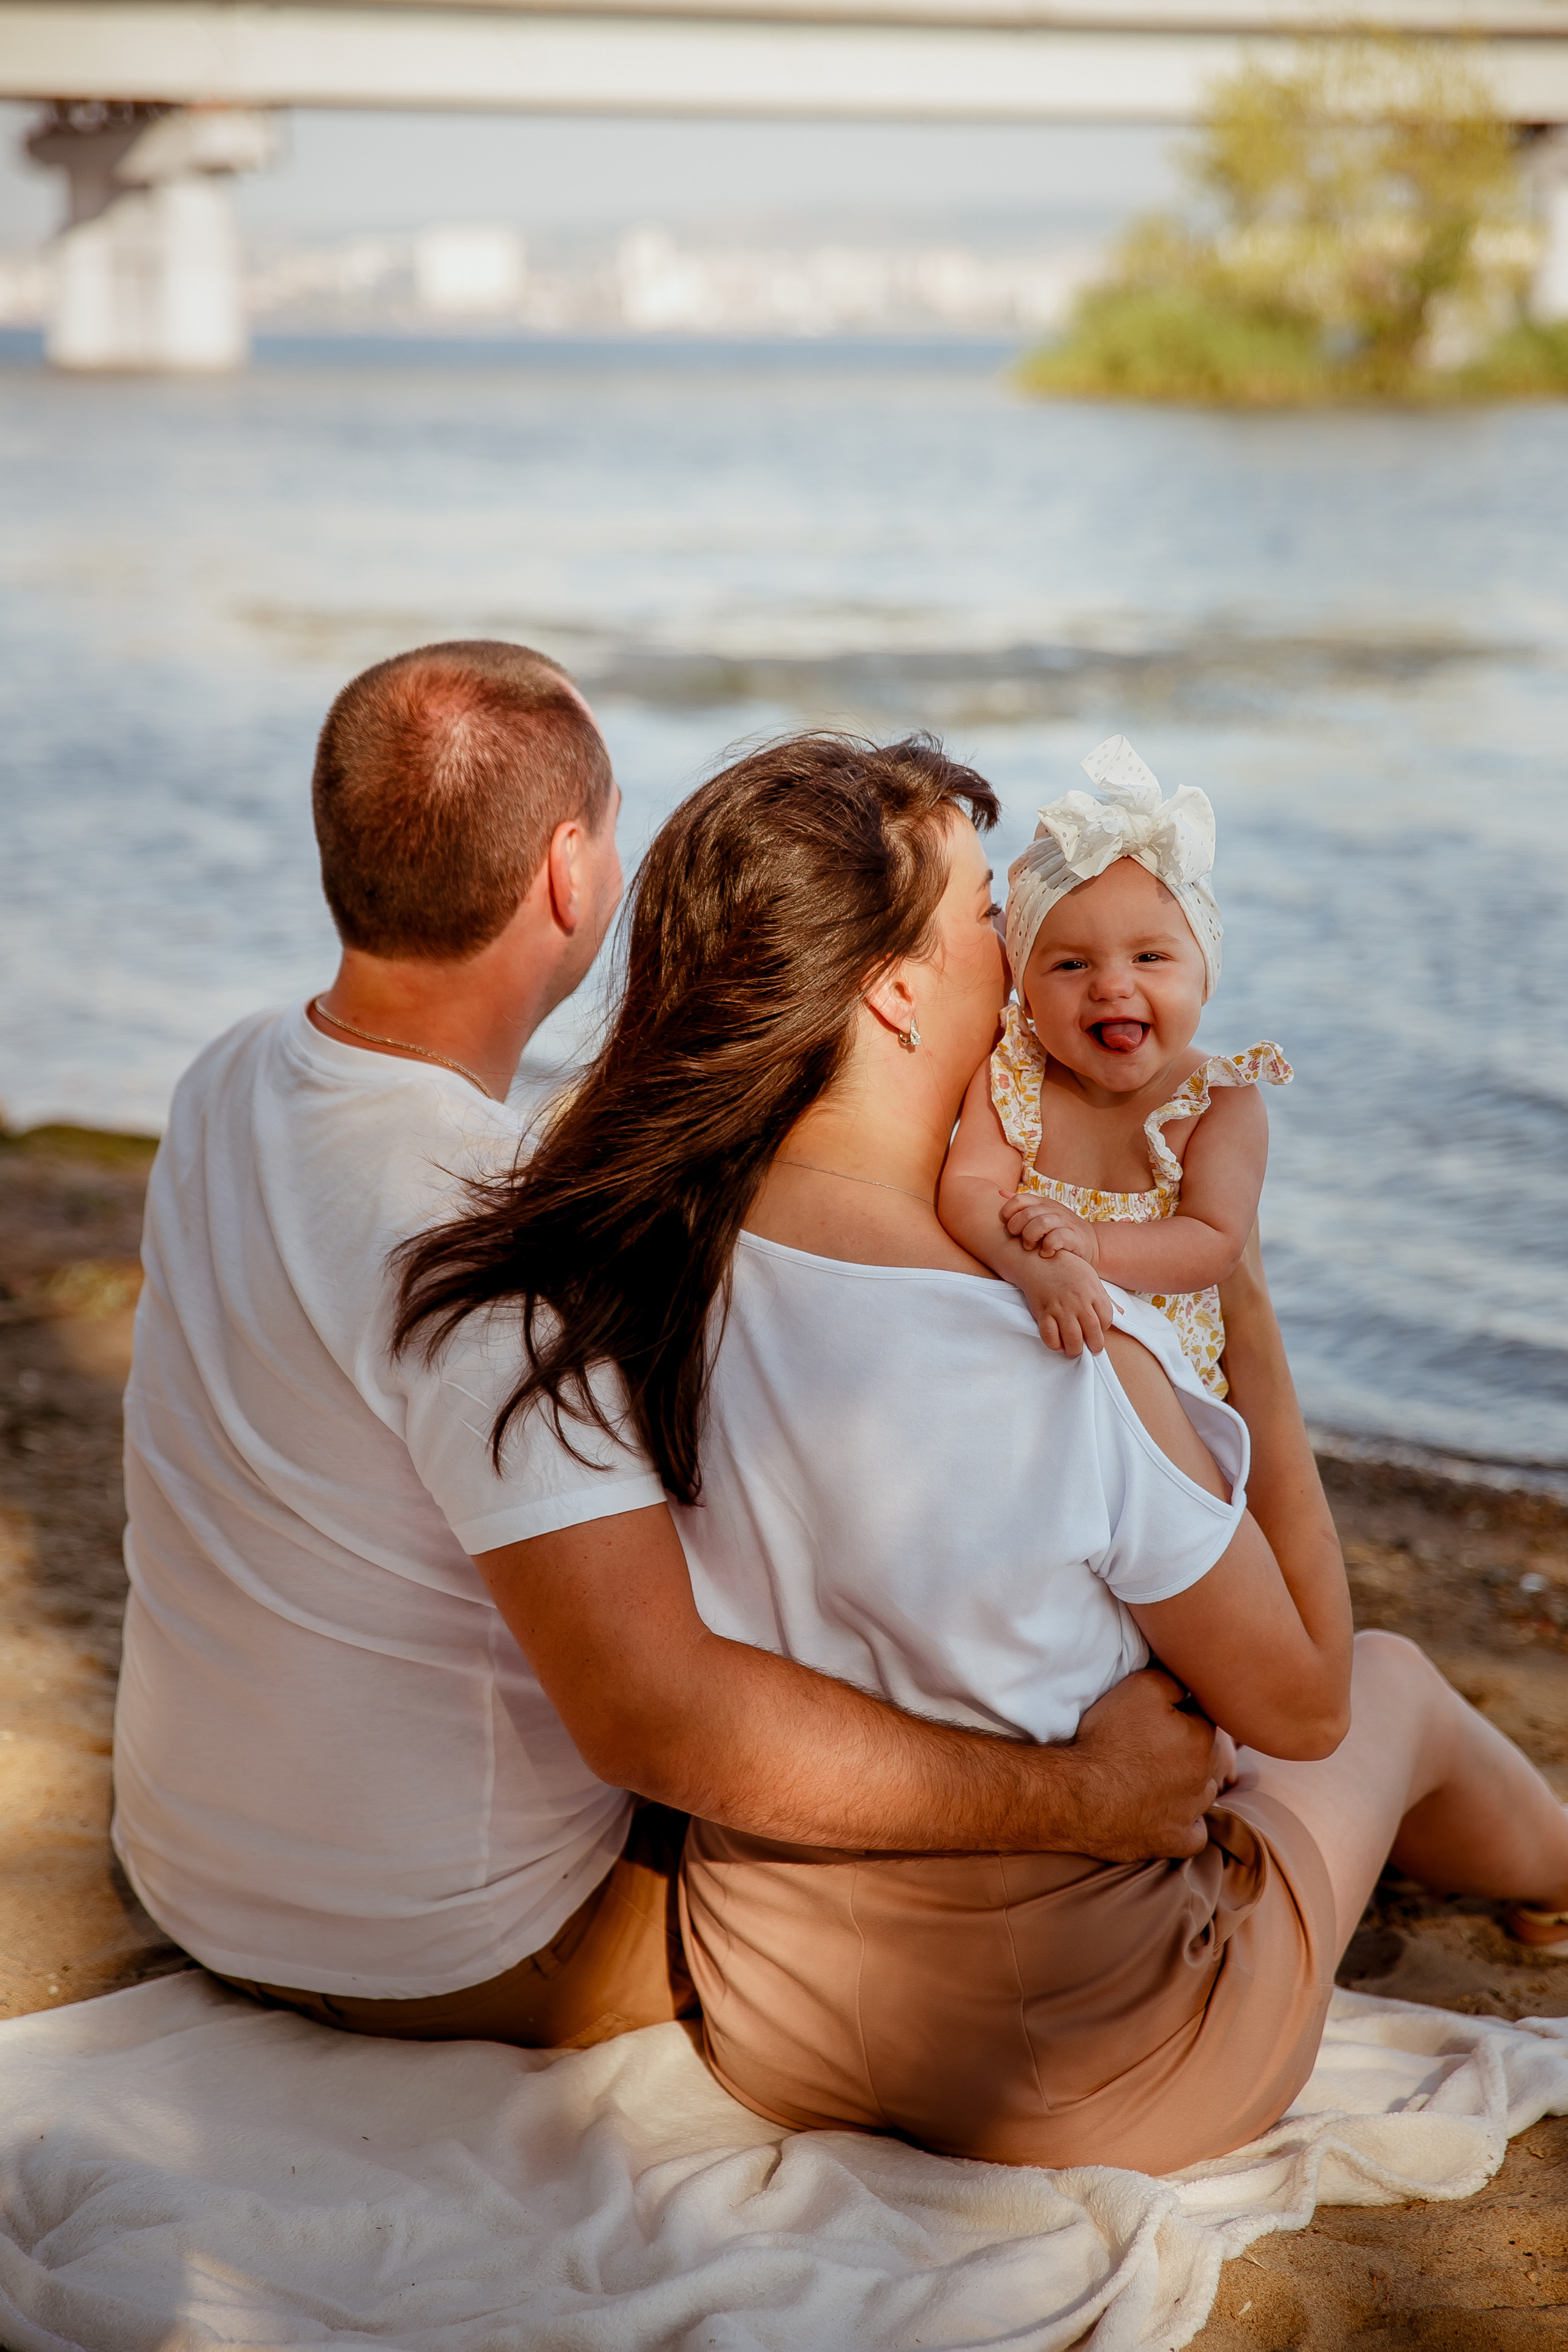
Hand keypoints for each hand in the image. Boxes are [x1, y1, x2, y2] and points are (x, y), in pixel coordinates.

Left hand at [1000, 1192, 1098, 1263]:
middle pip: (1027, 1213)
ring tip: (1031, 1247)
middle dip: (1018, 1229)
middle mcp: (1053, 1210)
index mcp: (1042, 1203)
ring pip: (1042, 1223)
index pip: (1018, 1199)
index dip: (1009, 1213)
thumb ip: (1022, 1205)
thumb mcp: (1041, 1213)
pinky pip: (1057, 1238)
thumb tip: (1000, 1193)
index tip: (1010, 1228)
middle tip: (1020, 1241)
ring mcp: (1065, 1222)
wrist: (1090, 1243)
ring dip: (1032, 1237)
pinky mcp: (1074, 1237)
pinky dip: (1048, 1247)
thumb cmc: (1059, 1230)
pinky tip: (1046, 1253)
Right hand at [1017, 1250, 1115, 1356]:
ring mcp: (1060, 1308)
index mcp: (1092, 1292)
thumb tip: (1121, 1314)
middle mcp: (1078, 1301)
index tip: (1099, 1331)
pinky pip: (1049, 1335)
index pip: (1107, 1319)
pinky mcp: (1043, 1312)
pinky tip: (1057, 1344)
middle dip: (1095, 1346)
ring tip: (1074, 1351)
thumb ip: (1105, 1298)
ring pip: (1072, 1338)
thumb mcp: (1091, 1277)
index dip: (1104, 1329)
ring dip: (1075, 1350)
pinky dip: (1054, 1344)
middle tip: (1093, 1349)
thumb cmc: (1067, 1268)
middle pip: (1093, 1332)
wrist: (1037, 1260)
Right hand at [1060, 1668, 1233, 1861]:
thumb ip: (1174, 1681)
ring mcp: (1192, 1814)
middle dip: (1188, 1747)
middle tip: (1156, 1743)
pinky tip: (1171, 1814)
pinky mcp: (1175, 1841)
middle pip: (1206, 1756)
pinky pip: (1196, 1834)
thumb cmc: (1110, 1738)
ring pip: (1203, 1793)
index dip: (1182, 1712)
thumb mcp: (1142, 1687)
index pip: (1203, 1717)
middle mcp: (1205, 1778)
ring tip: (1158, 1775)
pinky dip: (1187, 1824)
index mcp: (1201, 1739)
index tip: (1159, 1715)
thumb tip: (1190, 1686)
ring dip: (1189, 1783)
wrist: (1080, 1794)